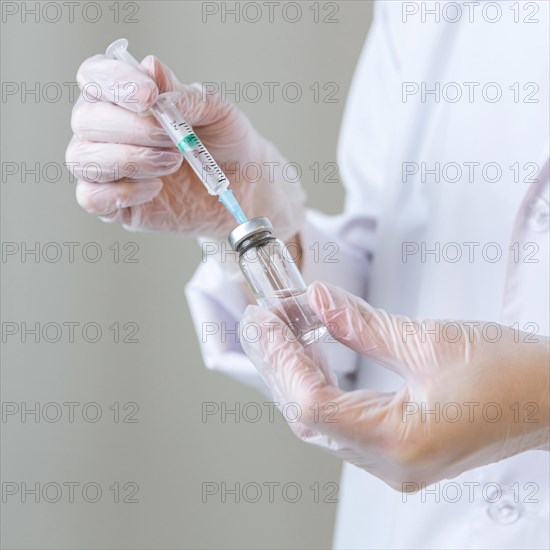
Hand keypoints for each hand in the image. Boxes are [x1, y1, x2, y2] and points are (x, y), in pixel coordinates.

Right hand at [66, 54, 304, 238]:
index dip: (112, 82)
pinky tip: (155, 189)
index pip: (93, 77)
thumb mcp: (217, 113)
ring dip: (129, 158)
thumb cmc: (225, 145)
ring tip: (172, 162)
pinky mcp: (114, 205)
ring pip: (81, 158)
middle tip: (172, 139)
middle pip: (85, 119)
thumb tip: (150, 68)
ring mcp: (108, 170)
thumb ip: (185, 93)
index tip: (149, 95)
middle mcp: (107, 131)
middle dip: (131, 128)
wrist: (242, 190)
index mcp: (126, 98)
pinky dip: (122, 191)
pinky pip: (91, 197)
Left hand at [241, 281, 549, 489]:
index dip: (282, 359)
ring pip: (321, 421)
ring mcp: (392, 462)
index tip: (264, 320)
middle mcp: (389, 463)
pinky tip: (309, 355)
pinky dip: (319, 386)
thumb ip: (362, 324)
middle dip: (279, 365)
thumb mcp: (430, 340)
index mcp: (399, 442)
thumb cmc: (512, 374)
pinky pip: (341, 421)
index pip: (314, 405)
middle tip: (260, 321)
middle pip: (309, 416)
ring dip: (295, 374)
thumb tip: (317, 300)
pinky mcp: (397, 449)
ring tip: (278, 330)